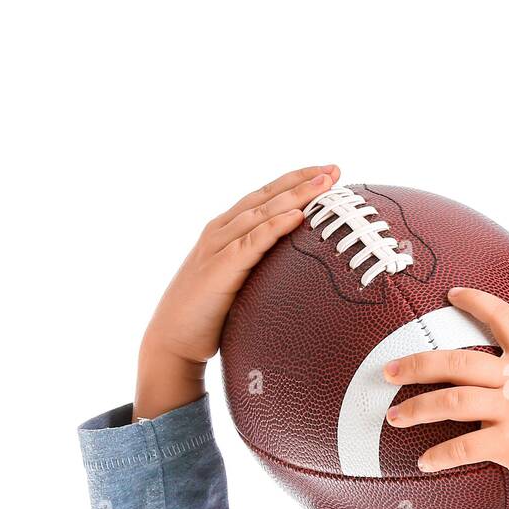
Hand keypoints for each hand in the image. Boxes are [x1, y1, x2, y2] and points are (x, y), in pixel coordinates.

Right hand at [134, 164, 339, 420]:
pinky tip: (297, 217)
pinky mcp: (220, 268)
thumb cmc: (208, 313)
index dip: (296, 181)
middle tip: (335, 169)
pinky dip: (274, 227)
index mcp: (227, 230)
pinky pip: (251, 243)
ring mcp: (218, 247)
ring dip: (295, 197)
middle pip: (268, 197)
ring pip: (262, 213)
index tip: (328, 172)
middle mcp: (221, 231)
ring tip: (324, 184)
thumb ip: (261, 267)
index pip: (267, 197)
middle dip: (302, 181)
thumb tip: (299, 271)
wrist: (173, 339)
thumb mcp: (240, 282)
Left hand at [382, 287, 508, 508]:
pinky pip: (462, 447)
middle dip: (416, 363)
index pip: (503, 317)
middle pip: (455, 361)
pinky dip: (440, 455)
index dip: (476, 302)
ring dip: (416, 409)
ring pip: (450, 401)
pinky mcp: (507, 443)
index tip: (452, 294)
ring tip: (394, 417)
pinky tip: (424, 462)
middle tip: (387, 370)